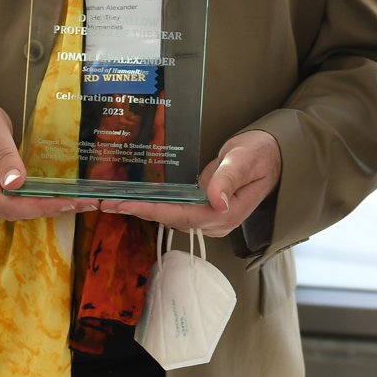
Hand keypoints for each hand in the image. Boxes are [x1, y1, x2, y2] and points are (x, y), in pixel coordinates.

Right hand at [0, 95, 95, 220]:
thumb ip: (3, 154)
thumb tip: (17, 183)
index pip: (7, 205)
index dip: (39, 206)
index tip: (68, 202)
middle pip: (15, 212)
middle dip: (51, 208)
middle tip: (85, 203)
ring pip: (18, 211)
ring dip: (48, 207)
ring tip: (80, 202)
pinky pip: (16, 204)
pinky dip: (38, 201)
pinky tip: (61, 197)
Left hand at [98, 129, 280, 237]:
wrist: (272, 157)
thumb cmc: (260, 153)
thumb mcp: (245, 159)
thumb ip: (229, 177)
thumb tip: (214, 200)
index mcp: (225, 214)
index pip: (181, 215)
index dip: (149, 211)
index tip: (122, 205)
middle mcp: (215, 222)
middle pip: (170, 219)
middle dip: (137, 212)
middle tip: (103, 203)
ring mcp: (209, 219)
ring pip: (169, 217)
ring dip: (141, 210)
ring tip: (111, 202)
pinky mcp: (204, 211)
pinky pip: (175, 211)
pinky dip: (153, 205)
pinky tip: (135, 198)